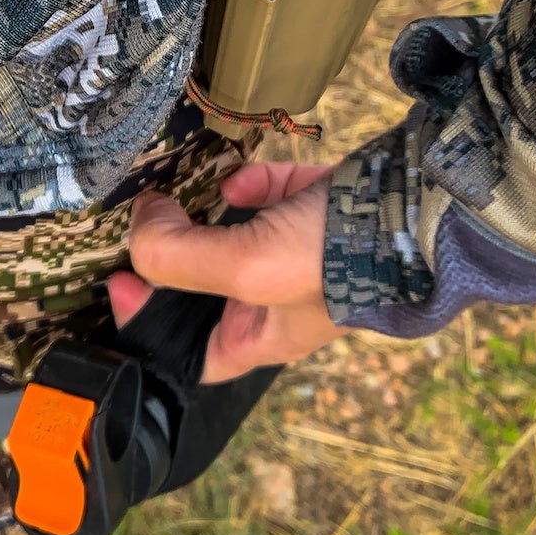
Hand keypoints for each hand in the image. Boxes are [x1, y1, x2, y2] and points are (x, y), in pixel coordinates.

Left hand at [107, 162, 345, 383]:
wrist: (416, 204)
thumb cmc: (339, 258)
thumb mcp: (246, 269)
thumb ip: (178, 256)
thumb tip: (143, 224)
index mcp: (265, 335)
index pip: (193, 353)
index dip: (148, 326)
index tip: (119, 284)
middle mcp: (280, 299)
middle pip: (205, 290)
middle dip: (171, 262)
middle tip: (136, 233)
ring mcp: (298, 251)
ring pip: (230, 237)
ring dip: (199, 218)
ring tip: (169, 202)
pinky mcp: (314, 206)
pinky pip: (266, 195)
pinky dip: (245, 184)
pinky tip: (235, 181)